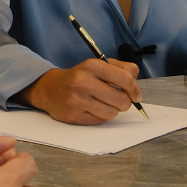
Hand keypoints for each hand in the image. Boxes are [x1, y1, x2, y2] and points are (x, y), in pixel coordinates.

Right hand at [19, 59, 139, 124]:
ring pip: (112, 113)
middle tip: (118, 101)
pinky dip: (100, 116)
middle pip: (121, 100)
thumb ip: (121, 68)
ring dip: (112, 110)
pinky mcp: (74, 115)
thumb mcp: (98, 65)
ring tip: (103, 104)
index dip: (135, 89)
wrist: (50, 89)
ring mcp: (77, 99)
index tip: (136, 96)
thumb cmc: (80, 77)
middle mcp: (83, 81)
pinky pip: (100, 121)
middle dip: (125, 103)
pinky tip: (92, 109)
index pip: (125, 78)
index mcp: (91, 65)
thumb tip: (135, 80)